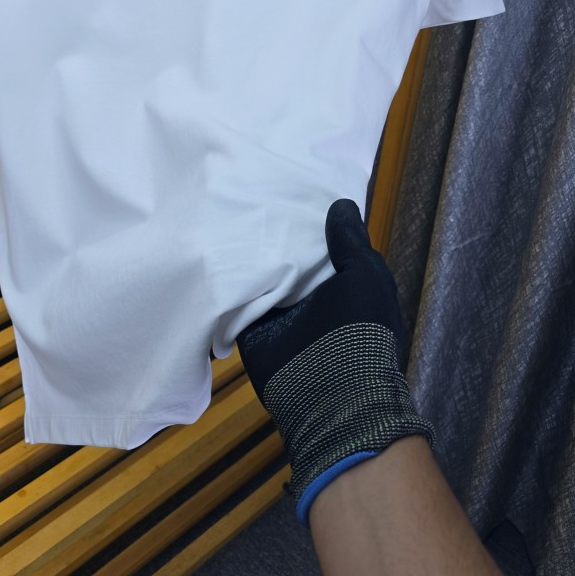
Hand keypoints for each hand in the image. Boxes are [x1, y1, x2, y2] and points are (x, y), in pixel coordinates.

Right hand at [236, 198, 435, 526]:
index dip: (306, 217)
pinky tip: (208, 250)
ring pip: (258, 274)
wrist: (333, 390)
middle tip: (246, 193)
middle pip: (285, 255)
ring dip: (244, 254)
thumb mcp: (366, 273)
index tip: (286, 186)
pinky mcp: (251, 327)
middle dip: (270, 231)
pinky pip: (235, 299)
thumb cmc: (361, 326)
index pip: (319, 242)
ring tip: (220, 212)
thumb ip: (350, 240)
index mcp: (340, 281)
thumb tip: (341, 203)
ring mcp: (279, 312)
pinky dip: (224, 281)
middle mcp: (308, 293)